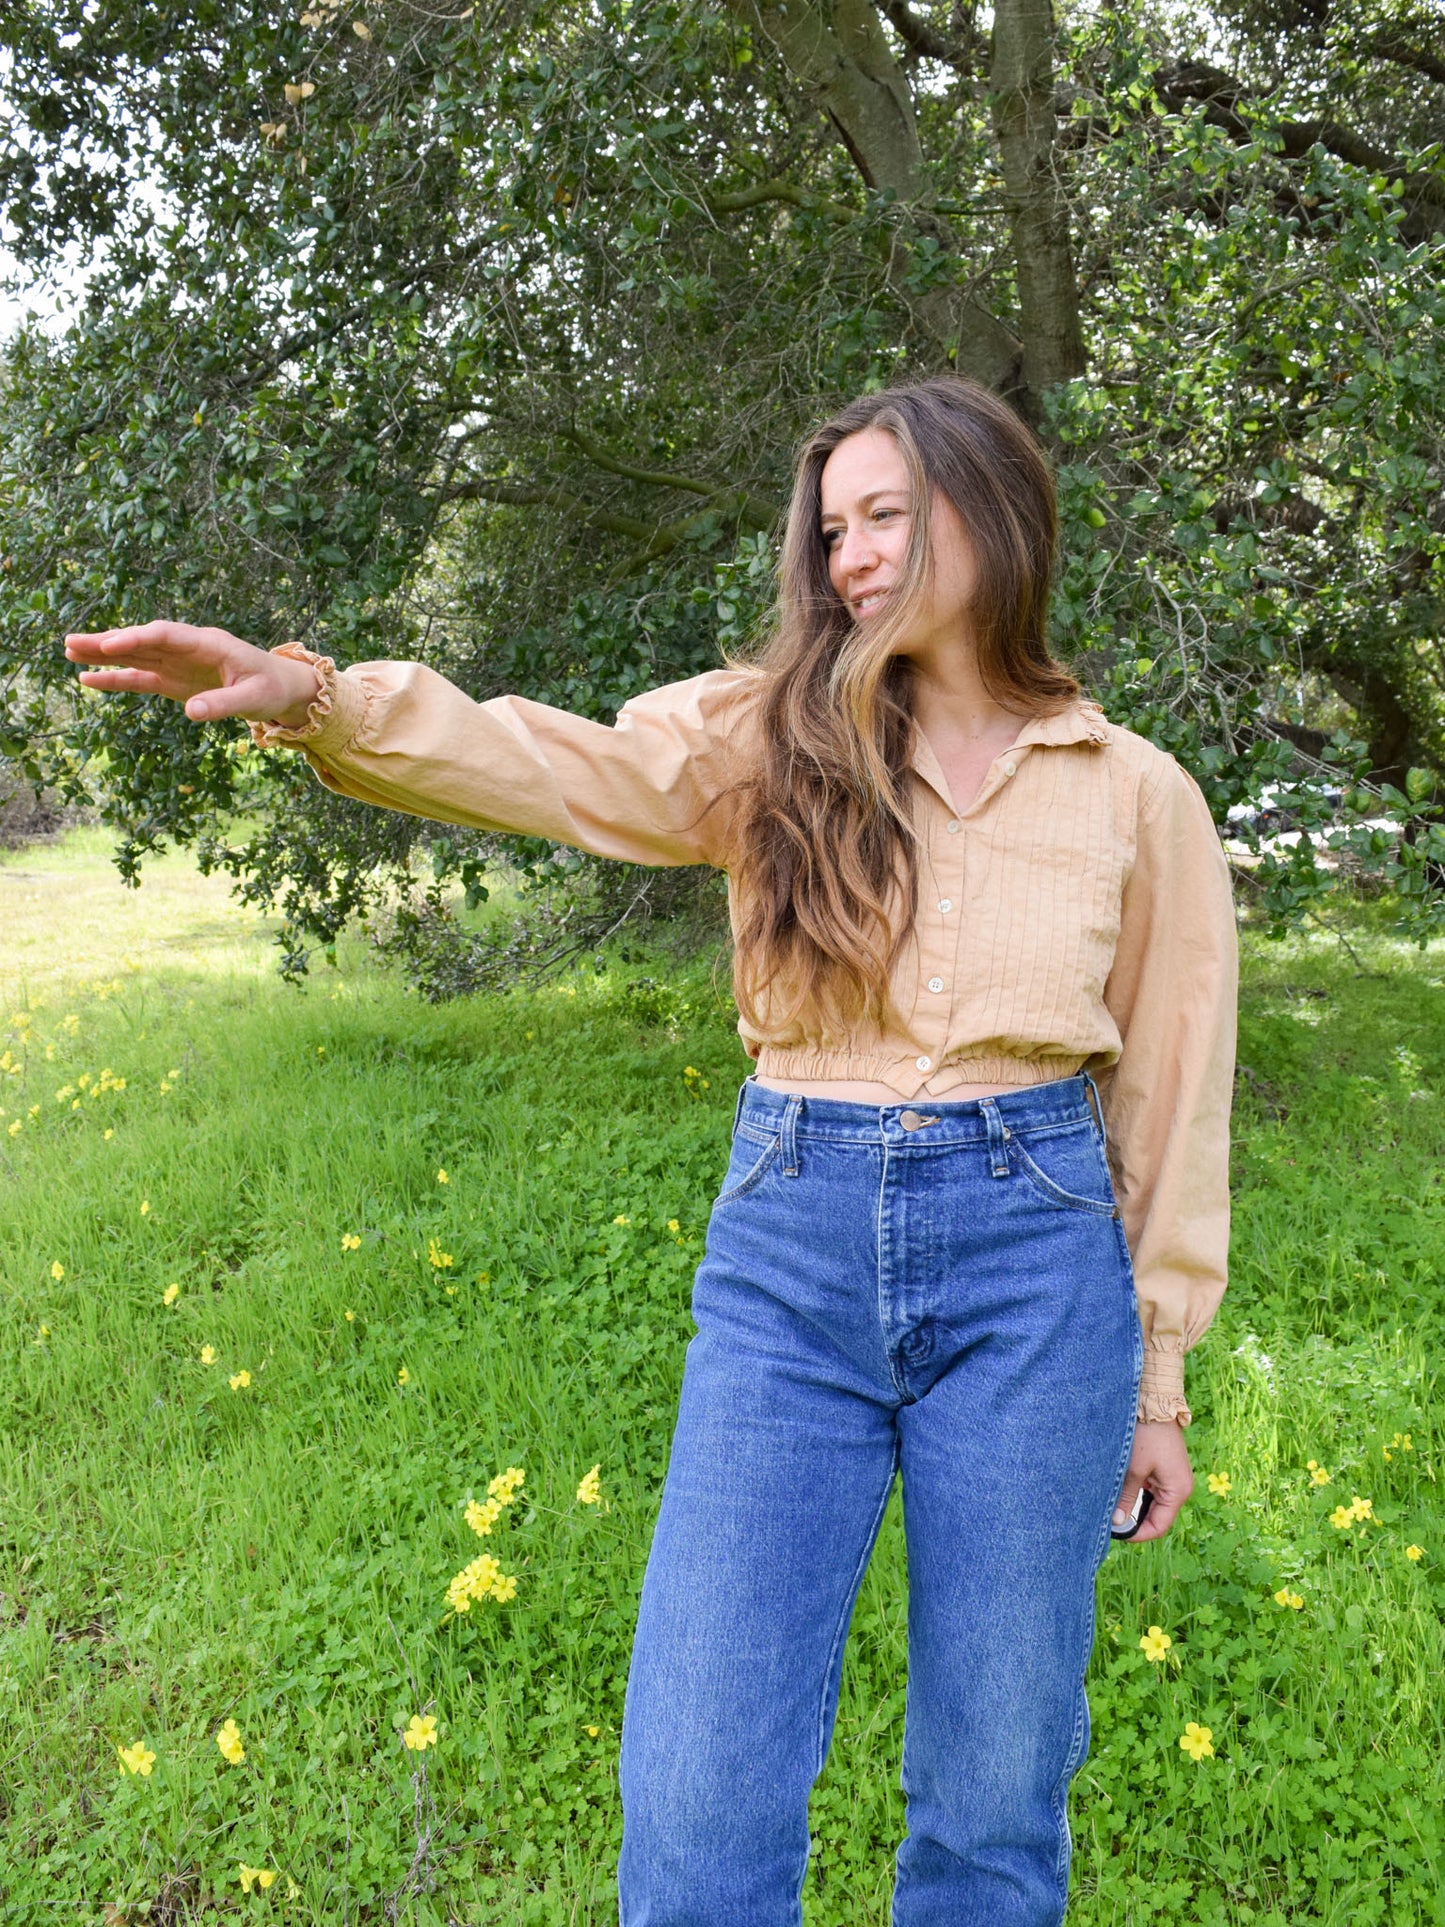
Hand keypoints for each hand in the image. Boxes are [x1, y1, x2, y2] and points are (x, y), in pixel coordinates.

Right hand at [64, 620, 320, 728]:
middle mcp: (187, 649)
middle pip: (141, 641)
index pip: (165, 635)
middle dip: (107, 642)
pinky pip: (140, 678)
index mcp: (208, 643)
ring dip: (103, 655)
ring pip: (135, 657)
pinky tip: (88, 679)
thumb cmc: (270, 688)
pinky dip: (116, 679)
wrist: (280, 689)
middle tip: (71, 642)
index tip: (110, 644)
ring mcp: (178, 664)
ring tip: (68, 651)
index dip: (137, 638)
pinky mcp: (174, 681)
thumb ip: (222, 704)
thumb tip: (191, 712)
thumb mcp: (253, 699)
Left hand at [1114, 1420, 1191, 1542]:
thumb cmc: (1147, 1435)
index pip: (1159, 1526)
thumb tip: (1117, 1522)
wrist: (1156, 1404)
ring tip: (1114, 1509)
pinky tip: (1121, 1495)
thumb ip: (1126, 1497)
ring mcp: (1172, 1479)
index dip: (1138, 1534)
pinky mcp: (1164, 1470)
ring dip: (1135, 1508)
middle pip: (1157, 1517)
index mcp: (1177, 1491)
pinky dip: (1137, 1495)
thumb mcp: (1134, 1469)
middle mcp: (1179, 1488)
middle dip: (1135, 1522)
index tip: (1117, 1533)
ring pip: (1152, 1504)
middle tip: (1111, 1522)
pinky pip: (1151, 1491)